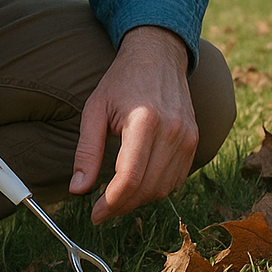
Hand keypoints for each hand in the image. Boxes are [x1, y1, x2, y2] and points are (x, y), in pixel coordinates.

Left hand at [70, 26, 196, 222]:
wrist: (158, 56)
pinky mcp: (194, 140)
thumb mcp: (95, 110)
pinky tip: (138, 184)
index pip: (129, 178)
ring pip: (163, 189)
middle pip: (147, 188)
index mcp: (144, 121)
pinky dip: (156, 189)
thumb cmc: (122, 81)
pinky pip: (176, 179)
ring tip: (117, 197)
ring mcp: (187, 137)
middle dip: (122, 206)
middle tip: (102, 210)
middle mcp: (172, 131)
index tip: (95, 214)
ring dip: (138, 200)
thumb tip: (78, 189)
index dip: (110, 203)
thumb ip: (87, 151)